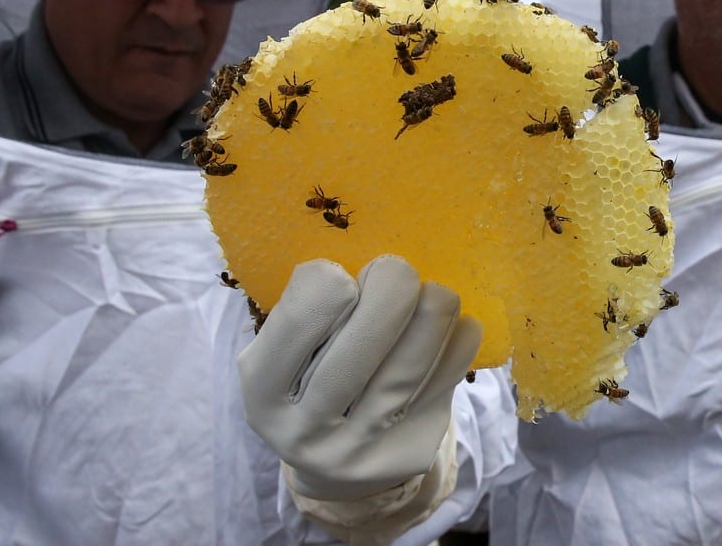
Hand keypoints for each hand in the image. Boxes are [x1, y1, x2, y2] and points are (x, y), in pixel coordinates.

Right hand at [237, 255, 481, 500]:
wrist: (335, 467)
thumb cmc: (308, 382)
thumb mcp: (281, 353)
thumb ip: (304, 310)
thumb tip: (359, 254)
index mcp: (262, 394)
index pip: (301, 318)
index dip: (329, 282)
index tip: (342, 277)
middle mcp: (306, 431)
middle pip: (364, 343)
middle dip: (391, 287)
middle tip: (396, 270)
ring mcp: (360, 449)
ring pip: (411, 362)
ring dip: (434, 310)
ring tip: (434, 293)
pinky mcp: (409, 449)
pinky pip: (445, 380)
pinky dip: (459, 340)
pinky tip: (456, 323)